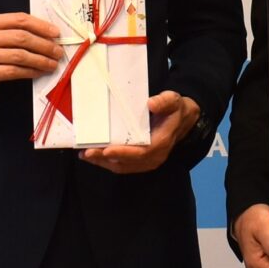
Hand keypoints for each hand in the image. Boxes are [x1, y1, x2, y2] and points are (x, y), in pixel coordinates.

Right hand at [0, 13, 63, 102]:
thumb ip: (14, 31)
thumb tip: (48, 35)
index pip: (20, 20)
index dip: (41, 26)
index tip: (56, 33)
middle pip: (22, 37)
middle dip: (44, 45)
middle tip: (58, 51)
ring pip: (20, 55)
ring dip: (41, 60)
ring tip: (52, 64)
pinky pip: (14, 71)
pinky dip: (31, 71)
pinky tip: (39, 72)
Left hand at [80, 91, 199, 174]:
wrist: (183, 120)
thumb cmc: (175, 109)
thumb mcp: (173, 100)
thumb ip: (164, 102)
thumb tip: (150, 103)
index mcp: (161, 142)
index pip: (141, 152)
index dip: (123, 153)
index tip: (106, 150)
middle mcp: (155, 157)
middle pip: (128, 163)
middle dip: (106, 159)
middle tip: (87, 153)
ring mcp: (148, 162)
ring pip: (123, 167)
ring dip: (103, 163)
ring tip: (85, 155)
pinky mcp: (141, 162)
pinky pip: (123, 166)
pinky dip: (107, 163)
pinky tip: (94, 157)